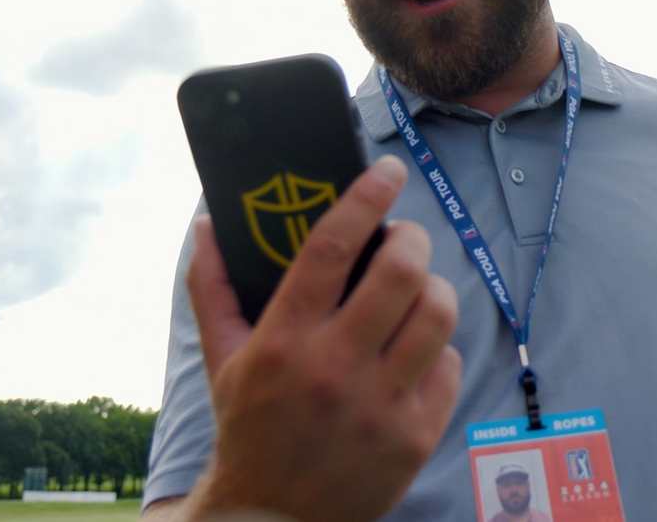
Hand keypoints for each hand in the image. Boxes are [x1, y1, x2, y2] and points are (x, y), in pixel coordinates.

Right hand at [185, 155, 461, 521]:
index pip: (331, 248)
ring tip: (417, 289)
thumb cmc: (249, 426)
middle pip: (402, 272)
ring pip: (437, 314)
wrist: (271, 519)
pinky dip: (436, 347)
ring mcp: (381, 405)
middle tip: (404, 238)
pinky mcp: (415, 435)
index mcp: (284, 341)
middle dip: (412, 239)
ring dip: (433, 288)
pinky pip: (447, 365)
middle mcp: (334, 369)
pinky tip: (414, 350)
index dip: (366, 198)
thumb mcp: (222, 359)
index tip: (387, 169)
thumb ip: (213, 287)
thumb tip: (209, 223)